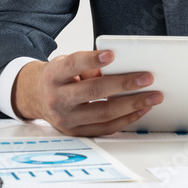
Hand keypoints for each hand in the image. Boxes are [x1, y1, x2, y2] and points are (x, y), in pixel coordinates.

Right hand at [12, 50, 162, 135]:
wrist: (35, 97)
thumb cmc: (58, 77)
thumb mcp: (65, 64)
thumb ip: (87, 67)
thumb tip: (117, 69)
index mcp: (54, 76)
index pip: (73, 65)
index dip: (92, 60)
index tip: (112, 54)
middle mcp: (58, 99)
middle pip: (93, 92)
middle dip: (123, 85)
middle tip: (147, 78)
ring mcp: (66, 119)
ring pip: (102, 114)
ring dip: (132, 105)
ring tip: (152, 97)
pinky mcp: (76, 132)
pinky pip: (104, 128)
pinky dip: (125, 119)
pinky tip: (140, 109)